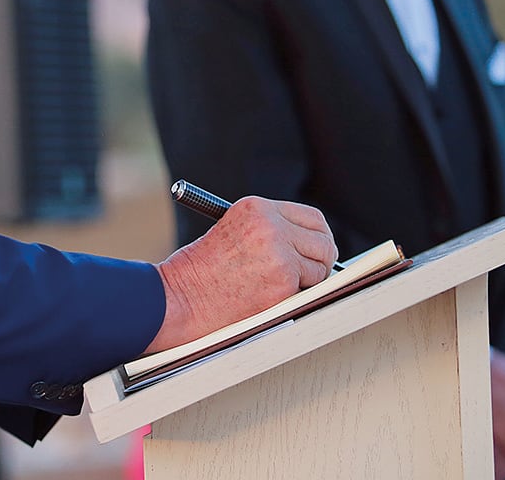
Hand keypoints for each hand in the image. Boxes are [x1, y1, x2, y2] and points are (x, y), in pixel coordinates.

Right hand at [146, 196, 336, 353]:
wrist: (180, 296)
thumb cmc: (201, 270)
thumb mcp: (234, 231)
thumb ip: (271, 230)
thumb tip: (310, 244)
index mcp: (257, 208)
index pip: (311, 216)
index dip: (317, 235)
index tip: (316, 248)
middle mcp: (271, 225)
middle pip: (324, 240)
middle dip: (321, 259)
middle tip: (312, 272)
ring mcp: (279, 253)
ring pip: (320, 267)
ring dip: (307, 280)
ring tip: (276, 286)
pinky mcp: (283, 281)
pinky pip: (308, 289)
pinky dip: (296, 296)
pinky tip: (269, 297)